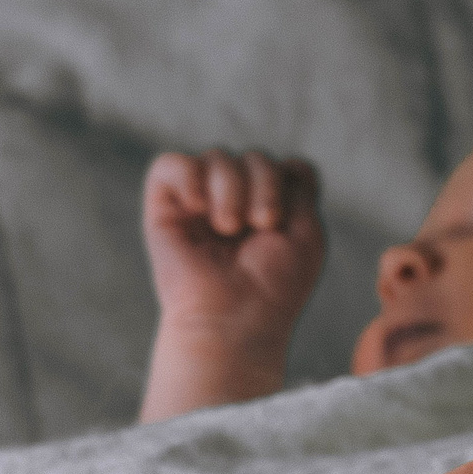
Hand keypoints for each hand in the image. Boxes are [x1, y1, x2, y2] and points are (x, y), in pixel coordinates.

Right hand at [144, 148, 325, 335]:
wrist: (236, 317)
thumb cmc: (274, 286)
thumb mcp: (307, 233)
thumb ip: (301, 187)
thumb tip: (283, 161)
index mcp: (270, 211)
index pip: (284, 166)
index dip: (288, 181)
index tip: (286, 221)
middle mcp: (236, 205)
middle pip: (256, 158)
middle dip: (265, 184)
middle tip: (262, 225)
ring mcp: (201, 205)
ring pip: (219, 156)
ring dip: (232, 187)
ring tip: (229, 227)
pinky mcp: (165, 209)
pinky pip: (170, 164)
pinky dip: (188, 176)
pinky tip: (198, 207)